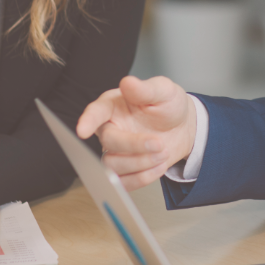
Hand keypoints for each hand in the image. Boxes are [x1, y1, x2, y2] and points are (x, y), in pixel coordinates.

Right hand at [77, 75, 197, 189]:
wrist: (181, 126)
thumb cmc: (168, 105)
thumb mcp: (163, 91)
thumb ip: (145, 89)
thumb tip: (128, 82)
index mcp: (113, 105)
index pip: (95, 112)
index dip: (87, 120)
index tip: (82, 130)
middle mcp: (109, 128)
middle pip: (107, 142)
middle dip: (134, 146)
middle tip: (159, 143)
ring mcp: (114, 150)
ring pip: (111, 165)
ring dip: (140, 163)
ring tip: (163, 153)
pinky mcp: (123, 169)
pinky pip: (122, 182)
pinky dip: (142, 178)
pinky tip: (158, 166)